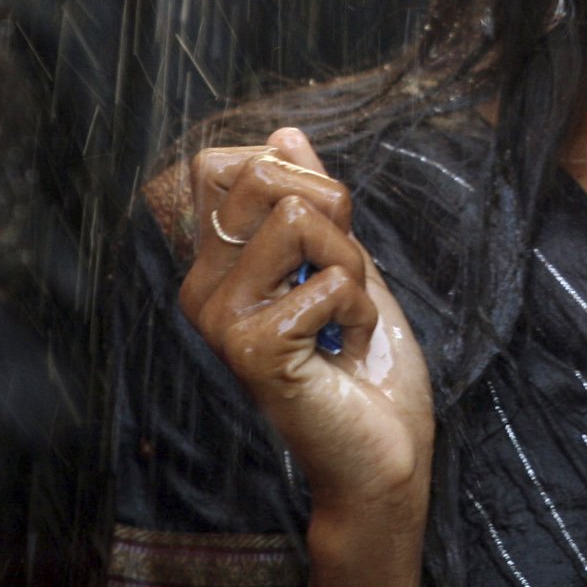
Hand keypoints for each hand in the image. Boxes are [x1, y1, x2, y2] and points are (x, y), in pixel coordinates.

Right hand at [179, 128, 430, 582]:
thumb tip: (286, 131)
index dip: (293, 174)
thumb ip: (314, 200)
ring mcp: (220, 318)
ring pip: (300, 219)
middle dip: (333, 211)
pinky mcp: (249, 348)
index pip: (225, 164)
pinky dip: (359, 312)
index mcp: (216, 265)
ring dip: (351, 265)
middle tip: (342, 277)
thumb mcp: (347, 260)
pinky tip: (344, 355)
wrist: (384, 454)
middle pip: (262, 174)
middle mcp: (202, 288)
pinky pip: (328, 280)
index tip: (323, 235)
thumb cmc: (368, 366)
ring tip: (343, 319)